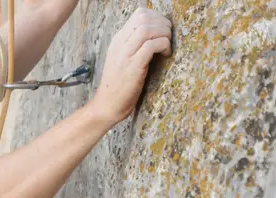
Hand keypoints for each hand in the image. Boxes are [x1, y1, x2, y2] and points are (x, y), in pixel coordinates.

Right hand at [91, 7, 171, 123]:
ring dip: (164, 34)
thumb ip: (134, 45)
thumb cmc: (119, 85)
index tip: (163, 30)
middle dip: (163, 24)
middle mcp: (120, 44)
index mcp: (118, 39)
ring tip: (167, 46)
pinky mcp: (133, 67)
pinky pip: (151, 46)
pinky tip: (166, 55)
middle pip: (144, 18)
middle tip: (168, 37)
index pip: (139, 14)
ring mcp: (125, 54)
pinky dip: (164, 46)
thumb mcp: (123, 59)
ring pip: (147, 29)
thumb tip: (155, 35)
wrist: (107, 105)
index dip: (157, 17)